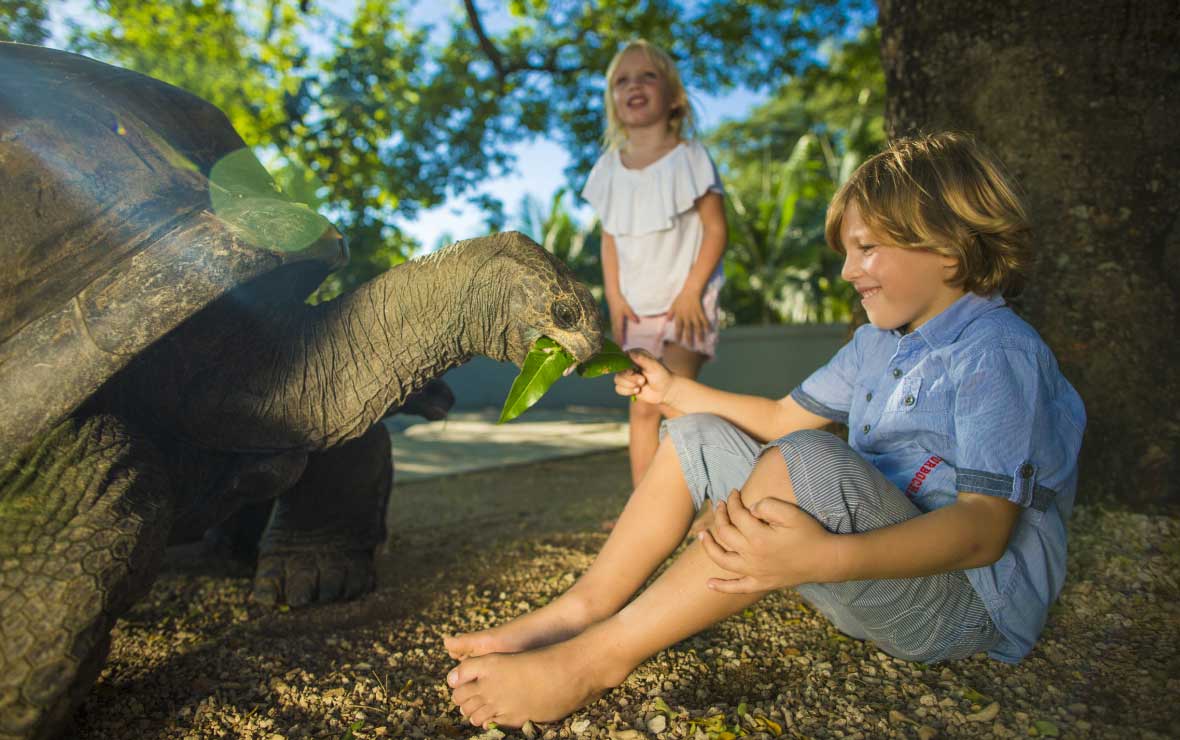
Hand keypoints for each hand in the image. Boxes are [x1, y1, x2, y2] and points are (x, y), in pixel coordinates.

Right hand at [606, 294, 639, 345]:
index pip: (619, 333)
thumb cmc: (620, 302)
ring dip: (617, 340)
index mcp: (618, 321)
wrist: (612, 296)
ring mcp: (613, 322)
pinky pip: (614, 330)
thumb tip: (637, 322)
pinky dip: (616, 335)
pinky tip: (618, 338)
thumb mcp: (627, 308)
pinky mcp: (613, 320)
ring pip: (615, 333)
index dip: (621, 341)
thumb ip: (631, 315)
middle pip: (616, 335)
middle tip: (622, 352)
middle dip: (618, 343)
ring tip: (620, 347)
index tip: (622, 349)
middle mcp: (614, 323)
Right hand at [614, 350, 674, 405]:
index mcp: (634, 355)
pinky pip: (618, 389)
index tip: (632, 371)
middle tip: (643, 381)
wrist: (665, 391)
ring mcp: (626, 375)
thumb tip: (630, 353)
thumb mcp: (654, 366)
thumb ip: (642, 359)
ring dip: (629, 385)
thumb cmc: (662, 375)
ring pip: (617, 380)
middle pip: (618, 370)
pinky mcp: (626, 385)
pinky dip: (627, 392)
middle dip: (630, 378)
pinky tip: (638, 391)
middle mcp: (628, 364)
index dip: (624, 365)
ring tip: (641, 386)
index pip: (620, 357)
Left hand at [667, 286, 706, 346]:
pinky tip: (709, 331)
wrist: (690, 290)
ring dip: (699, 335)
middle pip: (688, 330)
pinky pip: (704, 320)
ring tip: (701, 342)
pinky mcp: (701, 312)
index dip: (678, 335)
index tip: (678, 342)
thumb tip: (667, 320)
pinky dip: (707, 326)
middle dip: (689, 339)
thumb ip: (671, 313)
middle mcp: (687, 317)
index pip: (678, 328)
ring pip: (697, 327)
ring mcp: (694, 315)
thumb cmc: (681, 298)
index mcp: (679, 316)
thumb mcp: (673, 305)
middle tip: (690, 346)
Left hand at [698, 488, 838, 592]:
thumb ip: (768, 505)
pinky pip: (737, 588)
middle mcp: (752, 556)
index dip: (732, 501)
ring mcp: (755, 572)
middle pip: (724, 534)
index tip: (733, 492)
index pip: (736, 515)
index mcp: (758, 537)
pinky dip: (722, 587)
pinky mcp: (761, 583)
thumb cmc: (809, 533)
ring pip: (722, 560)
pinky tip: (708, 584)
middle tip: (720, 505)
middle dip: (719, 516)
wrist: (826, 561)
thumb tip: (750, 508)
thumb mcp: (791, 513)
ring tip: (701, 535)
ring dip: (709, 546)